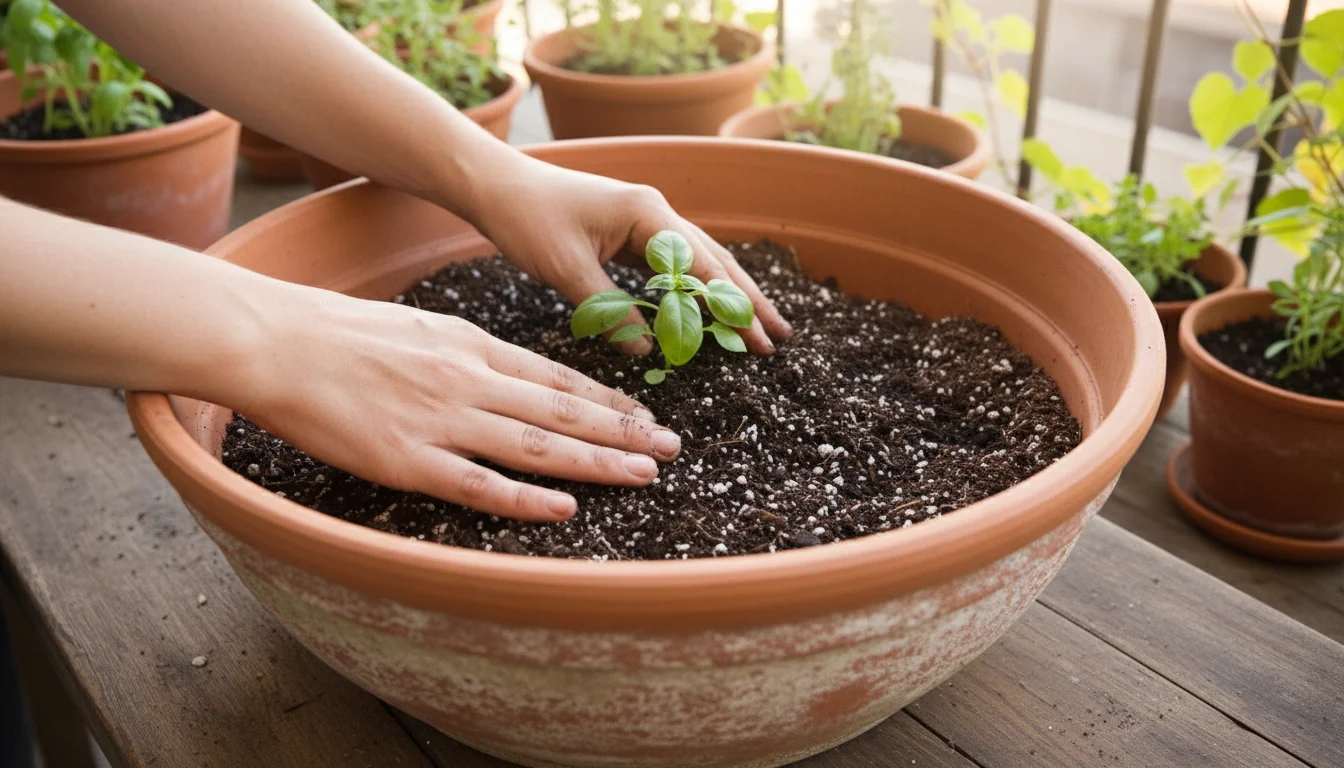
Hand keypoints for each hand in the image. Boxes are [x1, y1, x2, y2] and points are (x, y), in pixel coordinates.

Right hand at [238, 288, 682, 520]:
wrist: (275, 341)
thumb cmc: (339, 332)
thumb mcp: (420, 326)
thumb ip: (467, 353)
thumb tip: (509, 372)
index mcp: (471, 346)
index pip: (556, 376)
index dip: (606, 399)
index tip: (645, 415)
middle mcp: (469, 380)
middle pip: (562, 409)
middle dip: (624, 430)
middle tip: (672, 447)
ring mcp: (441, 420)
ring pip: (536, 444)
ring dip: (596, 461)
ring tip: (644, 474)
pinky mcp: (407, 460)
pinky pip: (477, 485)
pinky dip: (523, 499)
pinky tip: (563, 508)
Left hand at [468, 155, 793, 354]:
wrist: (497, 184)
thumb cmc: (527, 219)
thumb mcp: (566, 271)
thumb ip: (609, 312)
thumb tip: (645, 351)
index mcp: (647, 214)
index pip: (702, 268)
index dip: (731, 308)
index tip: (755, 340)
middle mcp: (657, 212)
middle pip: (716, 261)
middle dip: (748, 301)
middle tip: (779, 339)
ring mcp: (647, 219)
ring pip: (702, 261)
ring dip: (730, 294)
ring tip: (760, 326)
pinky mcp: (633, 230)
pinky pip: (676, 263)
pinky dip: (698, 287)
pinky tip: (711, 308)